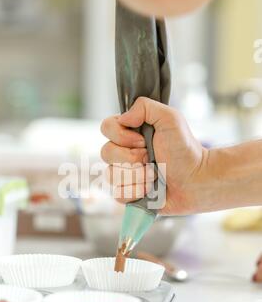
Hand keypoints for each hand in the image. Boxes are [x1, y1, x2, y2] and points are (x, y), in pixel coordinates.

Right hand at [101, 97, 207, 214]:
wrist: (196, 180)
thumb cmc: (185, 150)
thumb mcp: (170, 119)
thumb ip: (145, 107)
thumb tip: (123, 117)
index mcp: (130, 133)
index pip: (106, 127)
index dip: (121, 136)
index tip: (143, 140)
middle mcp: (123, 153)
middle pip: (106, 153)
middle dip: (131, 158)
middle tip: (151, 158)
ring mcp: (124, 174)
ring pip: (111, 175)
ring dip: (137, 176)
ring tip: (154, 175)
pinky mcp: (128, 194)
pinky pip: (118, 194)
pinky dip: (136, 192)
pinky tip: (150, 189)